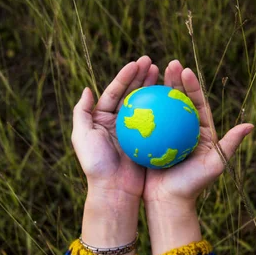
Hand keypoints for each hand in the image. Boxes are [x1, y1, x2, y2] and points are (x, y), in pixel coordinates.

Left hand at [72, 56, 157, 254]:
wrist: (114, 191)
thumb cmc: (97, 164)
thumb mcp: (81, 136)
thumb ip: (81, 112)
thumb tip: (87, 89)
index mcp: (102, 119)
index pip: (114, 92)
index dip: (126, 76)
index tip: (138, 63)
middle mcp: (118, 123)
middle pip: (131, 94)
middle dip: (142, 76)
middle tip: (154, 62)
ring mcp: (134, 132)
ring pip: (146, 105)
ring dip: (154, 88)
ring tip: (165, 73)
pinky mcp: (147, 142)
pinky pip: (157, 122)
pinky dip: (164, 109)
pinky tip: (174, 99)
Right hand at [143, 60, 252, 254]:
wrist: (169, 202)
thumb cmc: (193, 185)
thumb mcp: (214, 164)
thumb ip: (230, 144)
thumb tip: (249, 125)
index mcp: (200, 131)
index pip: (197, 103)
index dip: (192, 85)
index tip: (185, 71)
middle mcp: (183, 130)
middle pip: (178, 100)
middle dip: (174, 79)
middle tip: (169, 64)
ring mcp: (165, 134)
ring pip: (160, 108)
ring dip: (156, 89)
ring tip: (150, 73)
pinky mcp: (149, 141)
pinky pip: (145, 122)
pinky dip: (140, 108)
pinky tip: (132, 96)